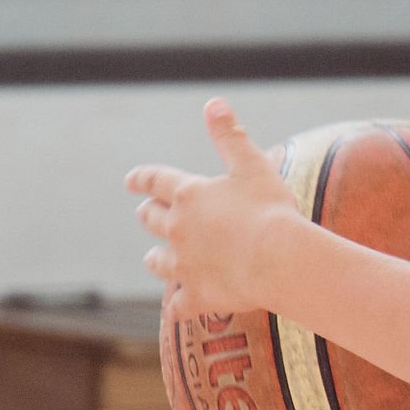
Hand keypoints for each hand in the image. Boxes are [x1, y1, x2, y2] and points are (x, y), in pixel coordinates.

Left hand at [125, 98, 295, 318]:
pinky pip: (178, 304)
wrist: (279, 259)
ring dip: (155, 258)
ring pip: (157, 262)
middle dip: (148, 214)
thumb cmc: (270, 209)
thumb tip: (213, 103)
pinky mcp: (197, 295)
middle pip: (152, 220)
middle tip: (144, 213)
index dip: (141, 178)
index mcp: (189, 195)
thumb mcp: (252, 165)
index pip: (155, 181)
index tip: (130, 180)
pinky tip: (177, 305)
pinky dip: (177, 303)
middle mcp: (178, 229)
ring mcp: (184, 265)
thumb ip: (230, 136)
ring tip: (153, 259)